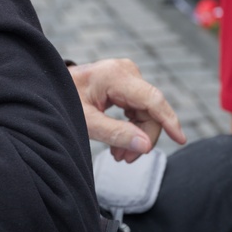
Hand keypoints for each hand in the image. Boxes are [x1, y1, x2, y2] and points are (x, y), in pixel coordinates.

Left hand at [69, 59, 185, 162]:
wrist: (50, 86)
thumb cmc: (64, 101)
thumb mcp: (87, 121)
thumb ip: (115, 134)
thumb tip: (146, 146)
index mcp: (115, 75)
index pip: (152, 99)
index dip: (168, 120)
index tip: (181, 140)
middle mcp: (126, 71)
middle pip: (150, 110)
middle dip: (142, 138)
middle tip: (124, 160)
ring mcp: (127, 75)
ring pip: (146, 112)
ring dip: (137, 136)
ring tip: (118, 155)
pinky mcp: (125, 83)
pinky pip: (139, 109)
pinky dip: (132, 128)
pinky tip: (120, 143)